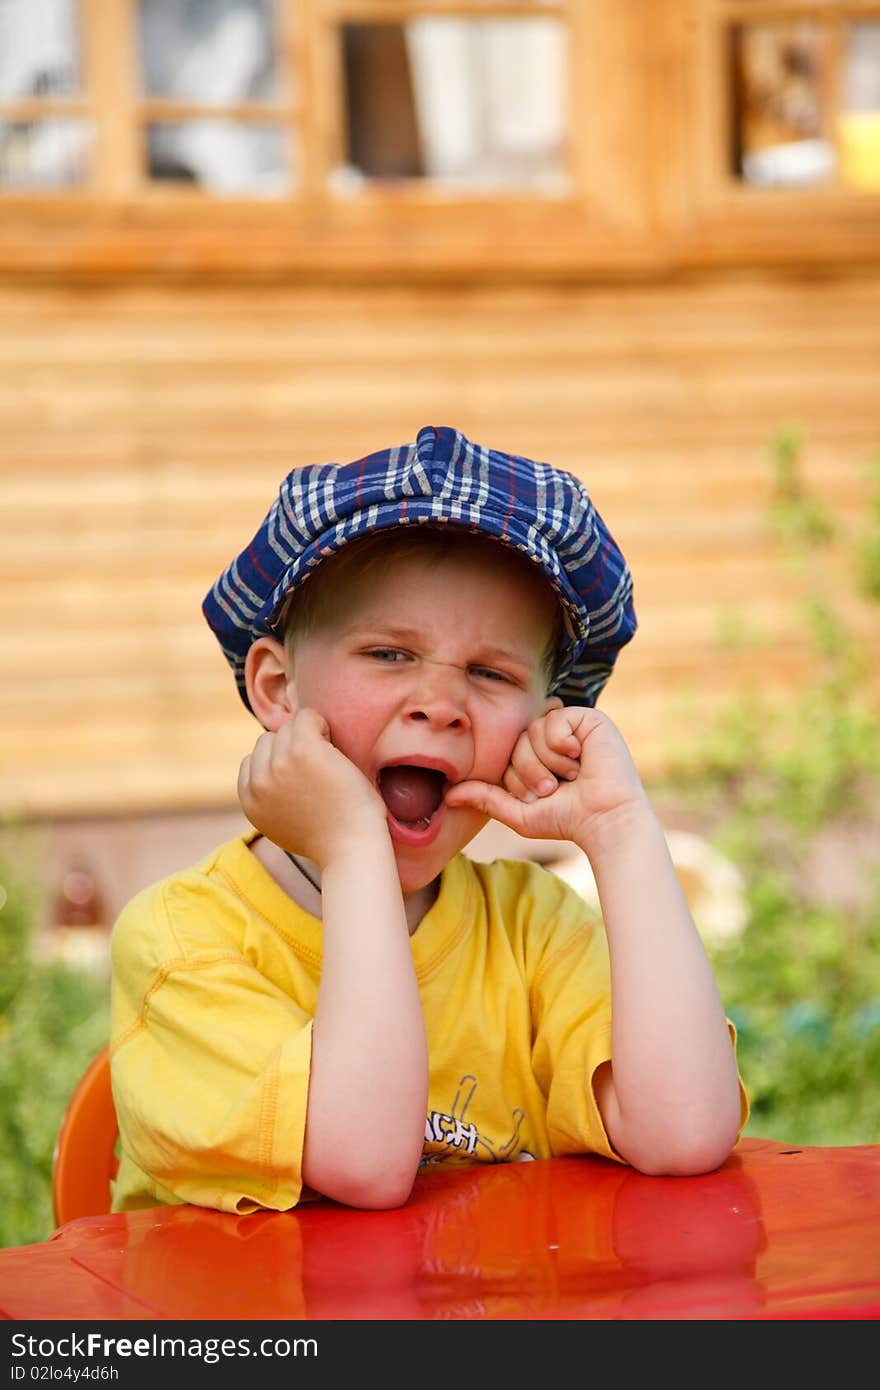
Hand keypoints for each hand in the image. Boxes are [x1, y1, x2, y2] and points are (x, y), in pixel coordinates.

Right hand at [237, 708, 387, 865]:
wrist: (352, 850)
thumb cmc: (330, 838)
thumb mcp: (284, 822)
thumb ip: (271, 798)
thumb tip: (274, 769)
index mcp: (250, 801)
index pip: (252, 761)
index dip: (279, 763)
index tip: (303, 779)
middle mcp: (259, 782)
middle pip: (268, 741)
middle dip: (290, 748)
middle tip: (319, 769)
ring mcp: (279, 765)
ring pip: (287, 728)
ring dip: (308, 736)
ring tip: (329, 760)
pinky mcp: (303, 751)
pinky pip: (307, 717)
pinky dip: (322, 725)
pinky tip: (334, 747)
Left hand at [445, 706, 647, 845]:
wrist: (604, 821)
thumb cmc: (566, 819)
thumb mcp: (518, 812)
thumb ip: (485, 799)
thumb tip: (448, 795)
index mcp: (538, 754)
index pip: (508, 751)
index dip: (517, 777)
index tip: (541, 797)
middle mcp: (554, 737)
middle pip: (519, 739)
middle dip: (531, 771)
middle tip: (554, 788)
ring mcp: (571, 726)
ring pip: (534, 729)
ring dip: (549, 762)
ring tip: (572, 776)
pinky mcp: (589, 718)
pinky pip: (555, 718)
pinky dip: (562, 744)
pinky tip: (582, 758)